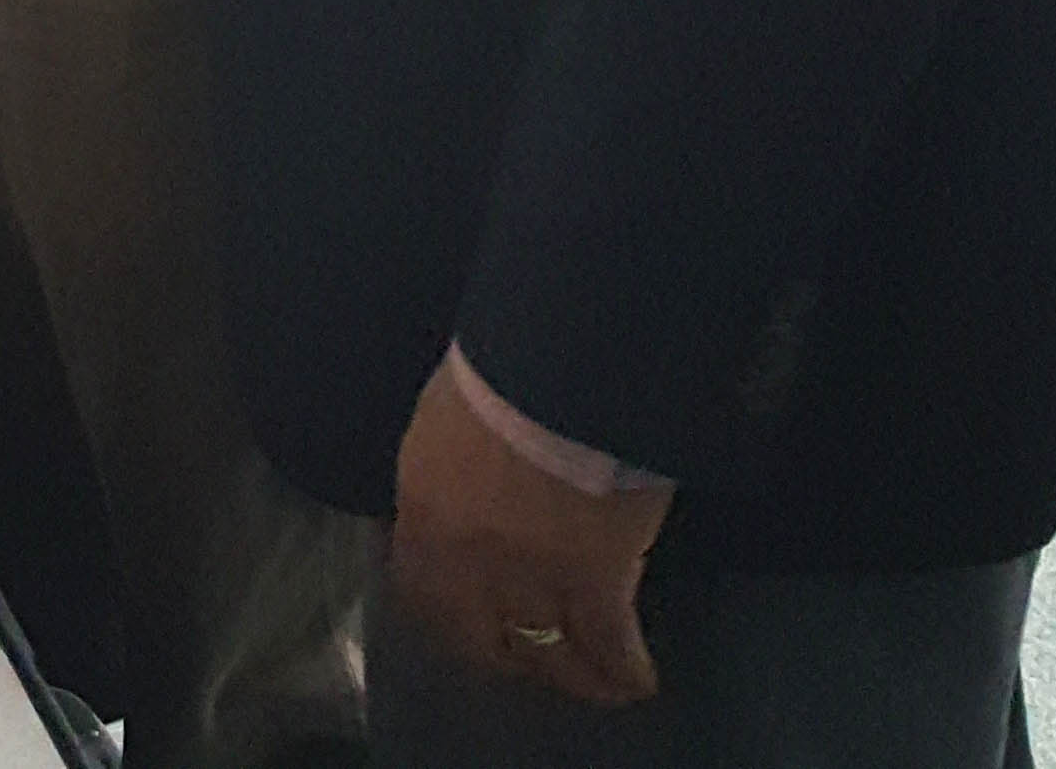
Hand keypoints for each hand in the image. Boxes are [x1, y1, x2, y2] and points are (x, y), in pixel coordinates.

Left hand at [387, 355, 671, 708]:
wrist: (560, 374)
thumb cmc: (499, 375)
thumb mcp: (445, 421)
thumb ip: (447, 468)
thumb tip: (460, 486)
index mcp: (425, 513)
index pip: (419, 586)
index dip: (444, 613)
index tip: (462, 621)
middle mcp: (467, 561)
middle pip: (478, 634)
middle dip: (502, 653)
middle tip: (523, 660)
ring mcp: (530, 578)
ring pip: (547, 648)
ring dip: (569, 671)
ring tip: (592, 681)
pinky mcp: (595, 584)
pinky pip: (608, 644)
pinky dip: (623, 667)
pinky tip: (637, 678)